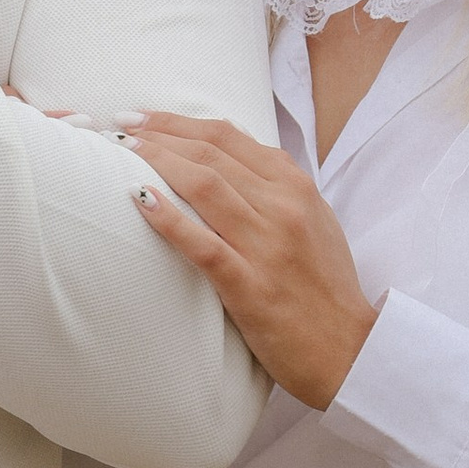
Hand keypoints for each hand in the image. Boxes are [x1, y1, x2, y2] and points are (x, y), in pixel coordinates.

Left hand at [124, 112, 378, 410]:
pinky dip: (168, 218)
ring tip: (118, 153)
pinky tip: (138, 199)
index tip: (141, 117)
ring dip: (155, 162)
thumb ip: (277, 189)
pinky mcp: (250, 286)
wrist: (350, 349)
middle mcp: (283, 206)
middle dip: (157, 134)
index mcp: (296, 186)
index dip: (177, 121)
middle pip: (209, 153)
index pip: (227, 136)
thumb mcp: (314, 221)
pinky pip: (203, 244)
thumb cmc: (325, 287)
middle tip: (118, 128)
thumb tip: (229, 161)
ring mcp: (267, 245)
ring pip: (203, 185)